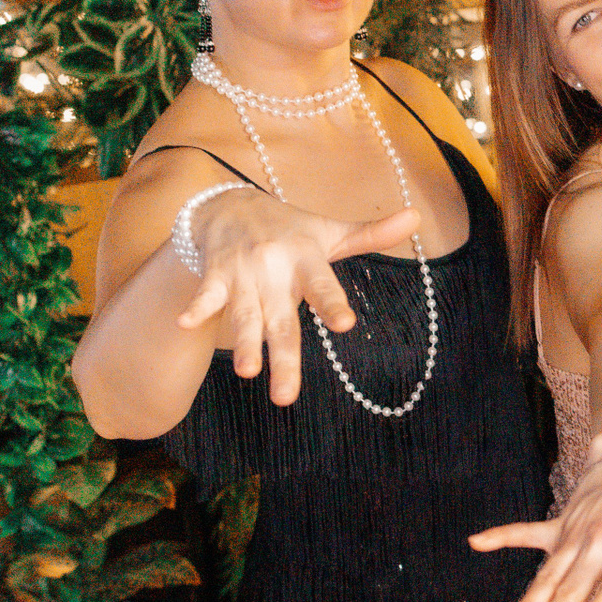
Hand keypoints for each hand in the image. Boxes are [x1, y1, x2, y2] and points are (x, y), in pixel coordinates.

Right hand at [176, 189, 421, 405]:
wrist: (231, 203)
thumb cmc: (291, 229)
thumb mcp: (329, 232)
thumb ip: (371, 234)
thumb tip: (416, 216)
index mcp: (307, 260)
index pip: (323, 285)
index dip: (333, 304)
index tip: (345, 324)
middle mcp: (275, 269)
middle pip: (283, 320)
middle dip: (285, 357)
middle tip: (287, 398)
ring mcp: (243, 274)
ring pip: (246, 316)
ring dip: (245, 344)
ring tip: (248, 373)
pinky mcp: (215, 275)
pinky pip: (206, 294)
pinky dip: (196, 308)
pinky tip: (185, 324)